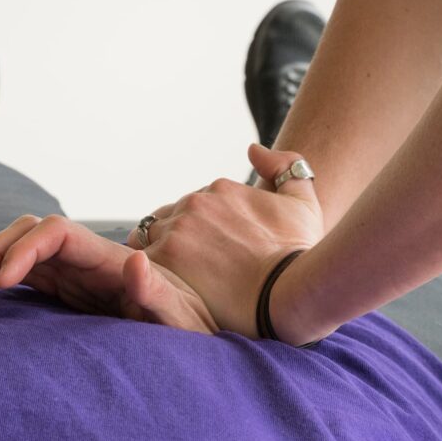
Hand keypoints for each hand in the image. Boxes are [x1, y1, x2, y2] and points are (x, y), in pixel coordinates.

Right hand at [0, 214, 217, 332]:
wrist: (189, 336)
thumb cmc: (186, 329)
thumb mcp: (178, 317)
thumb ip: (157, 292)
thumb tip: (136, 262)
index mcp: (107, 259)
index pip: (55, 232)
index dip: (24, 249)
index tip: (2, 283)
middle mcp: (86, 258)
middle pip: (28, 232)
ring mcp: (73, 272)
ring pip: (19, 248)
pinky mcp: (64, 289)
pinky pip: (21, 271)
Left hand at [131, 143, 327, 341]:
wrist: (289, 291)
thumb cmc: (298, 253)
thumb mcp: (303, 202)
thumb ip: (284, 166)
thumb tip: (253, 149)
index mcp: (221, 189)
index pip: (196, 205)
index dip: (203, 230)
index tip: (214, 253)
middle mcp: (195, 203)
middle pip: (170, 219)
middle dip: (179, 240)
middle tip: (195, 271)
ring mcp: (177, 230)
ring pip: (150, 237)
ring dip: (160, 255)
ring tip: (177, 282)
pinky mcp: (163, 260)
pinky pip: (138, 261)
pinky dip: (146, 273)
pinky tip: (163, 289)